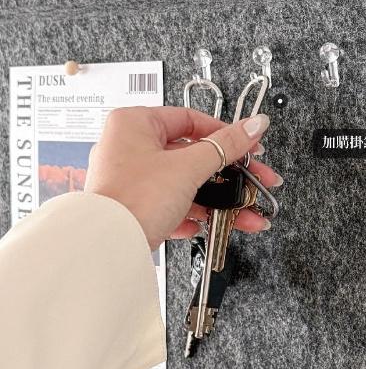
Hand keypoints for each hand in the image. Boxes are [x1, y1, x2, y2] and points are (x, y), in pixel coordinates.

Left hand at [84, 106, 280, 250]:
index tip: (249, 146)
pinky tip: (210, 223)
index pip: (192, 120)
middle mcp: (130, 147)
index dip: (226, 134)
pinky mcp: (136, 205)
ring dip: (219, 201)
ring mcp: (132, 178)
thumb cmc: (132, 200)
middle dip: (230, 176)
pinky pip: (174, 204)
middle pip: (194, 155)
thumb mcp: (189, 167)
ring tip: (244, 213)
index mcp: (135, 124)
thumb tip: (254, 125)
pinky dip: (195, 214)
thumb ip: (226, 145)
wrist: (107, 248)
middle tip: (254, 182)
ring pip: (187, 184)